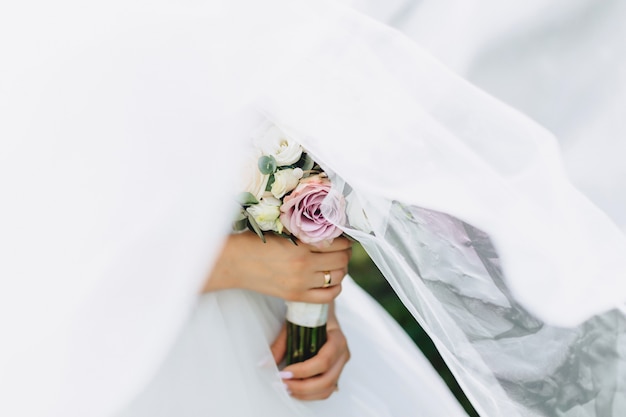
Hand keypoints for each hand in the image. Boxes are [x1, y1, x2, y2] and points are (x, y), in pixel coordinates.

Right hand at [204, 232, 351, 303]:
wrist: (235, 262)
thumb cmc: (258, 241)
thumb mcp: (284, 231)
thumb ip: (307, 232)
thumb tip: (333, 231)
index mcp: (300, 244)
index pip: (338, 242)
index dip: (345, 239)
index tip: (343, 236)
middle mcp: (303, 265)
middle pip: (341, 260)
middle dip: (346, 253)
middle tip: (343, 249)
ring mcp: (300, 283)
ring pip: (337, 277)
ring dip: (342, 269)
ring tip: (336, 263)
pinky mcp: (296, 296)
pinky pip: (328, 296)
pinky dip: (335, 288)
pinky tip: (331, 281)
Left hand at [270, 309, 349, 400]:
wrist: (323, 311)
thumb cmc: (311, 315)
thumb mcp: (296, 324)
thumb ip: (280, 344)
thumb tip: (264, 363)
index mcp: (338, 339)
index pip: (324, 360)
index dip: (304, 370)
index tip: (285, 372)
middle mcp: (342, 354)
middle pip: (327, 380)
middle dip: (302, 387)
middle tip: (283, 384)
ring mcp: (340, 365)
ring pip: (327, 389)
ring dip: (305, 394)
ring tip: (286, 388)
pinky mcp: (335, 373)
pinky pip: (325, 390)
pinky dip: (310, 394)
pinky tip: (294, 389)